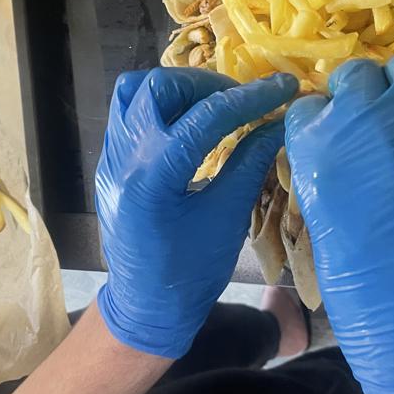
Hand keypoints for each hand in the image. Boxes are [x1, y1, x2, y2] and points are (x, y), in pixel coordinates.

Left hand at [96, 67, 297, 357]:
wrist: (144, 308)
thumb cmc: (190, 273)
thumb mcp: (227, 218)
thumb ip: (251, 162)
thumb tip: (280, 123)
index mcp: (154, 177)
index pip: (205, 116)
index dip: (250, 98)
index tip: (284, 86)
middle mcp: (123, 158)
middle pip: (160, 88)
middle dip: (208, 85)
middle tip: (242, 100)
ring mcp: (110, 157)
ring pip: (136, 92)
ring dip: (179, 88)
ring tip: (213, 105)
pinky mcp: (110, 162)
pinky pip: (128, 112)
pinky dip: (161, 105)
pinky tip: (189, 122)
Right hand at [285, 53, 393, 393]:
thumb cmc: (373, 307)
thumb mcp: (330, 233)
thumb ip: (334, 178)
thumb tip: (349, 151)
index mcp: (318, 155)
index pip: (310, 106)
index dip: (325, 117)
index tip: (336, 130)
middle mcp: (367, 126)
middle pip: (360, 75)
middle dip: (365, 94)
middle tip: (379, 122)